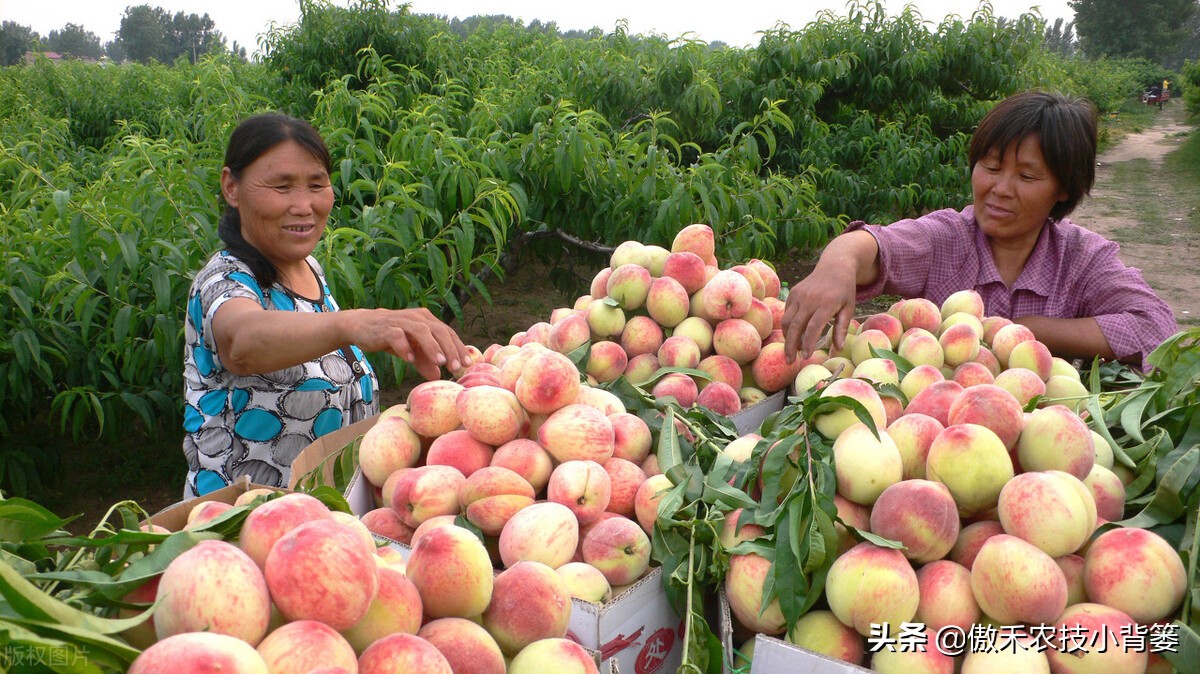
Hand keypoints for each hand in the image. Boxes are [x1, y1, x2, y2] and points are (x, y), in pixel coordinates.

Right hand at [354, 308, 472, 379]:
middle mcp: (417, 317)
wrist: (362, 326)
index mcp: (427, 320)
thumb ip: (425, 362)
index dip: (458, 348)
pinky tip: (410, 359)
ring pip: (421, 331)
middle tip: (456, 367)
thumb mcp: (411, 350)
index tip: (467, 364)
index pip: (448, 333)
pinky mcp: (385, 328)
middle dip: (450, 349)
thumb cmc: (391, 336)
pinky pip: (397, 336)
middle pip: (439, 331)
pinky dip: (405, 347)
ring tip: (440, 362)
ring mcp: (401, 321)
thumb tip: (438, 377)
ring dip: (432, 346)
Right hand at [781, 268, 858, 361]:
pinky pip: (787, 313)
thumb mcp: (849, 309)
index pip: (813, 328)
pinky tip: (795, 333)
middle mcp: (810, 299)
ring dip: (787, 337)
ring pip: (786, 321)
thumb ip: (842, 328)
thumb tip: (837, 349)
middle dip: (790, 346)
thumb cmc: (844, 291)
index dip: (808, 344)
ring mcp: (799, 295)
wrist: (834, 267)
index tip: (806, 357)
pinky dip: (788, 325)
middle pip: (795, 327)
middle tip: (790, 361)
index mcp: (826, 304)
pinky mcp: (793, 293)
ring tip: (793, 349)